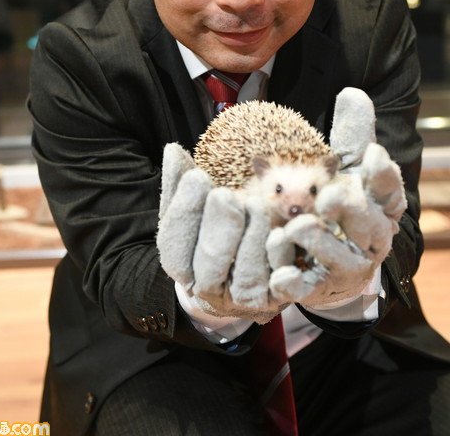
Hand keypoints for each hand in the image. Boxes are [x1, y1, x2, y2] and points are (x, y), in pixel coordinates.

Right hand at [157, 143, 285, 322]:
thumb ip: (181, 186)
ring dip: (250, 238)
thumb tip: (172, 150)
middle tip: (225, 194)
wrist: (243, 286)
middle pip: (208, 265)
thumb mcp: (194, 213)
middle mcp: (208, 289)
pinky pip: (278, 286)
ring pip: (244, 276)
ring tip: (257, 205)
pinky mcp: (274, 301)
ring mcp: (241, 300)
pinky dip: (277, 261)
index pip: (174, 245)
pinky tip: (279, 235)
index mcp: (183, 267)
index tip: (197, 176)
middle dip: (218, 227)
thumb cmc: (211, 237)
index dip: (185, 211)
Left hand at [267, 141, 405, 307]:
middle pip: (367, 223)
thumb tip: (352, 93)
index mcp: (379, 206)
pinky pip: (306, 287)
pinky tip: (281, 276)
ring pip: (338, 256)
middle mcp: (369, 237)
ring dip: (318, 241)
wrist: (328, 267)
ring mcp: (346, 266)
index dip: (382, 174)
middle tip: (328, 196)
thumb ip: (351, 136)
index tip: (372, 155)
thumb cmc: (340, 206)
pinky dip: (294, 283)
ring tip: (297, 227)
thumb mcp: (346, 169)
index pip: (388, 189)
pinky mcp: (318, 288)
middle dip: (349, 208)